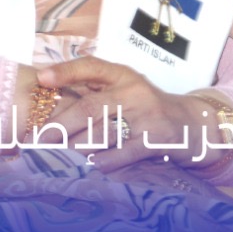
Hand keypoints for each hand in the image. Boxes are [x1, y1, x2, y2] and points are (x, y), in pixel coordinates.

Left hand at [38, 57, 232, 172]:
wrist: (193, 126)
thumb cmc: (148, 111)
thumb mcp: (126, 93)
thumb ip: (96, 95)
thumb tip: (49, 110)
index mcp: (124, 76)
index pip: (92, 66)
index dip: (66, 71)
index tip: (42, 78)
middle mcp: (134, 91)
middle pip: (89, 107)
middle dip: (59, 126)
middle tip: (39, 140)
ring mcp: (146, 115)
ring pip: (100, 134)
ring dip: (76, 149)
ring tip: (62, 156)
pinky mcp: (155, 138)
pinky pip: (118, 154)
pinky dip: (100, 162)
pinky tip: (92, 165)